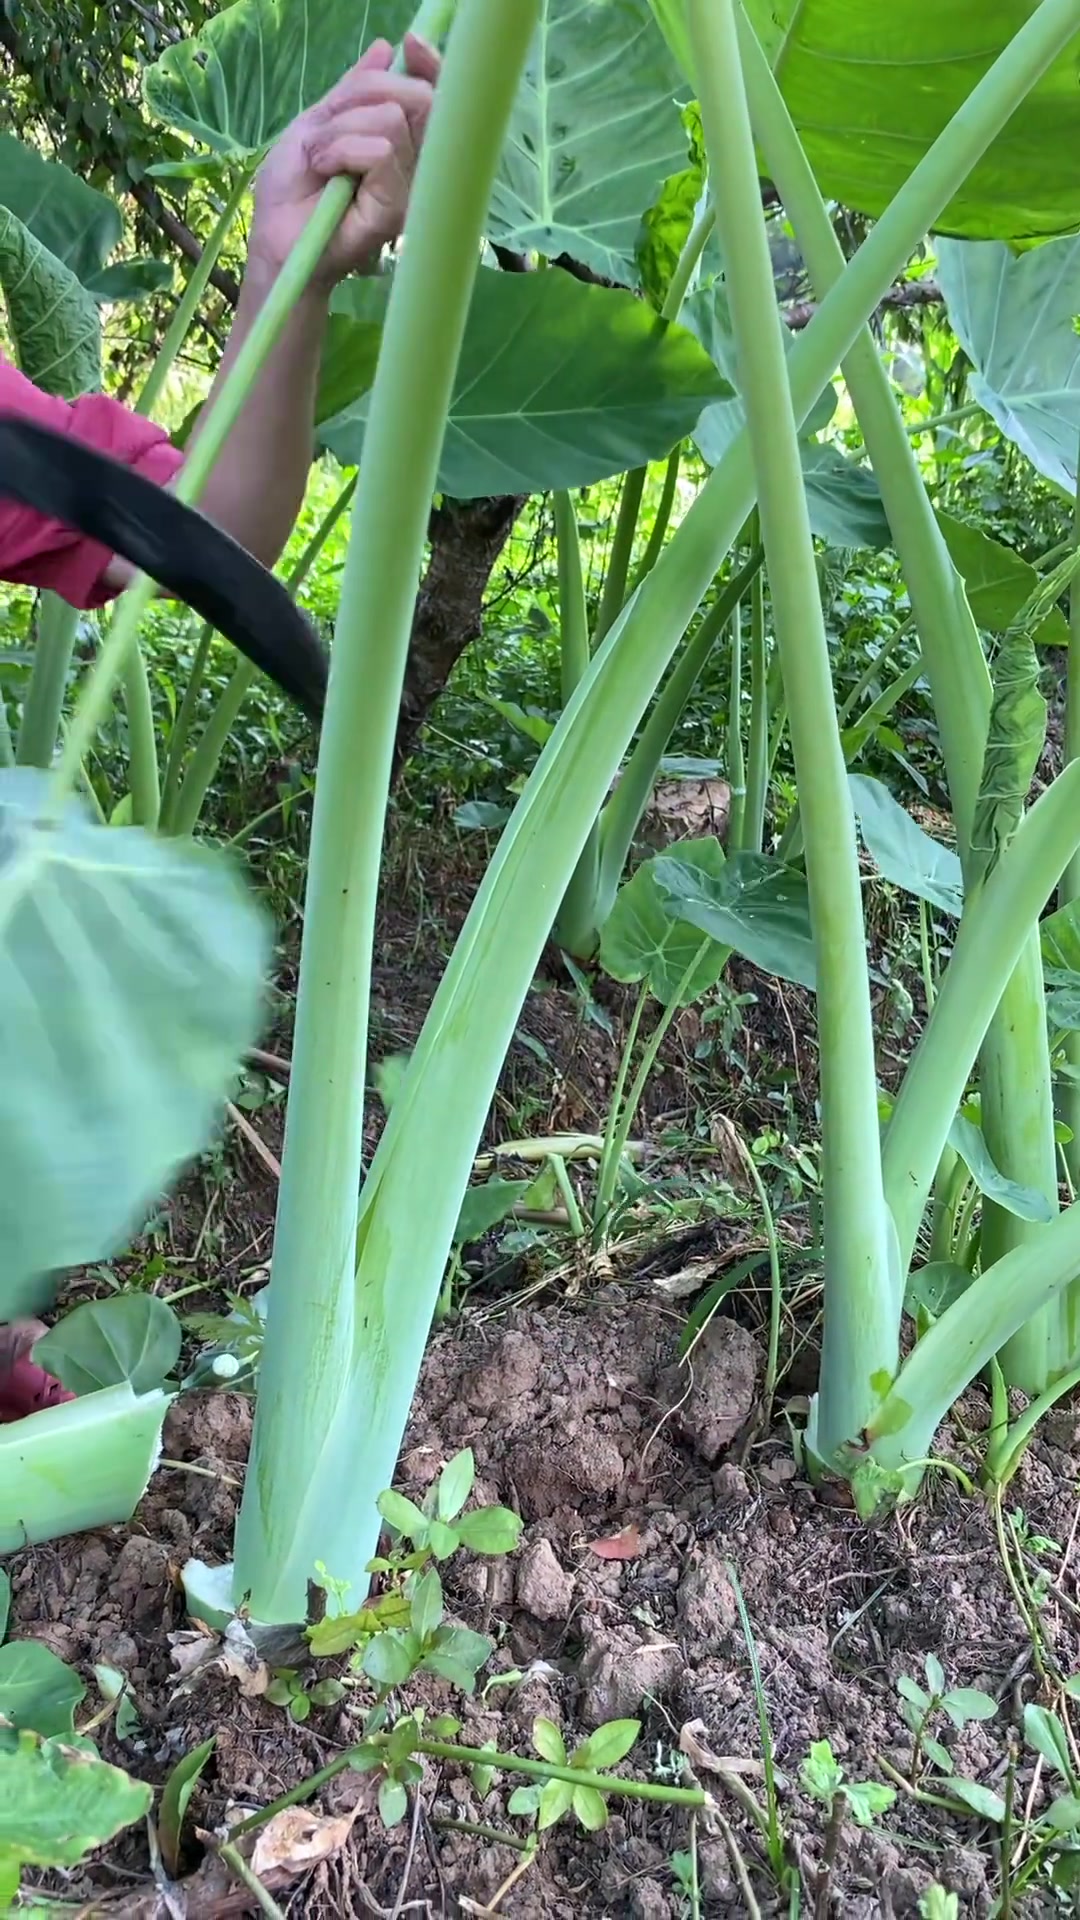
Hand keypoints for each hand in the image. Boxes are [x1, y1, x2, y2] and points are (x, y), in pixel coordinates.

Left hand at [249, 34, 439, 290]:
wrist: (276, 239)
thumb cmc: (292, 188)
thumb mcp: (317, 122)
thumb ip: (352, 90)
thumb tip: (386, 48)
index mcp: (398, 141)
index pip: (431, 95)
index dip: (428, 65)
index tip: (411, 44)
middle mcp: (412, 165)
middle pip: (414, 96)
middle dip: (362, 96)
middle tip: (326, 129)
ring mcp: (407, 189)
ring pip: (391, 120)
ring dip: (340, 130)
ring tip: (318, 159)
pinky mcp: (395, 208)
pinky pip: (381, 151)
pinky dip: (342, 149)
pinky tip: (324, 170)